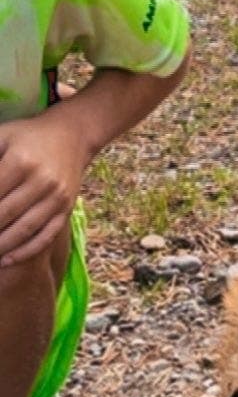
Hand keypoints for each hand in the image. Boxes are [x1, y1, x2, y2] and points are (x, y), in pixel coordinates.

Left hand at [0, 108, 89, 264]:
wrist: (71, 135)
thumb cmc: (26, 137)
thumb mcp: (1, 137)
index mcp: (20, 161)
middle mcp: (41, 180)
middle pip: (4, 215)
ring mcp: (56, 196)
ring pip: (24, 230)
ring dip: (0, 246)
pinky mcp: (65, 208)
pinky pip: (45, 236)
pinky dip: (24, 252)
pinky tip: (5, 260)